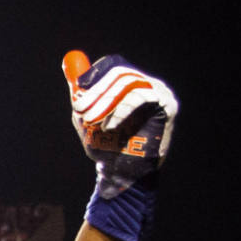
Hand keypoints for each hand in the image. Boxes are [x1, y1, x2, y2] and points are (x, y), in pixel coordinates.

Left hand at [63, 51, 177, 197]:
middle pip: (120, 73)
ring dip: (107, 102)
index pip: (114, 67)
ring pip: (130, 84)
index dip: (95, 74)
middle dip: (97, 91)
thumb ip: (81, 102)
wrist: (123, 173)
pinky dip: (121, 110)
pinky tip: (110, 126)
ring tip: (95, 122)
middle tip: (80, 107)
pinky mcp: (168, 105)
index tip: (78, 85)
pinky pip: (141, 97)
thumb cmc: (106, 148)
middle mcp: (147, 85)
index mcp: (129, 86)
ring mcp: (159, 93)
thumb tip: (73, 82)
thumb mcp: (88, 123)